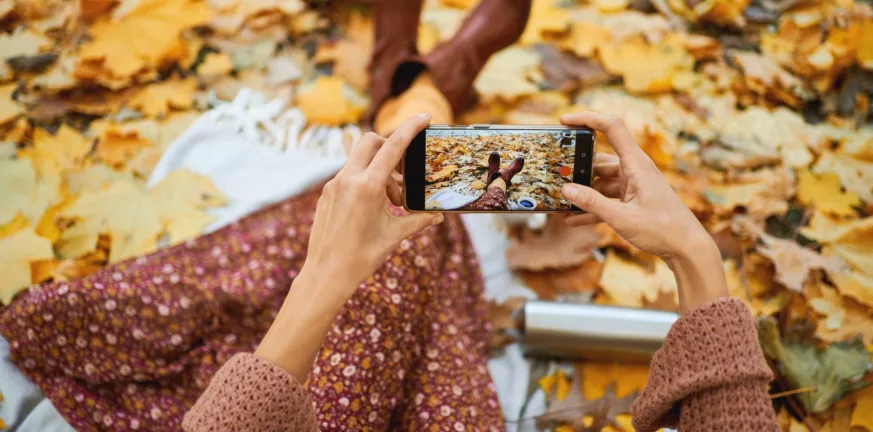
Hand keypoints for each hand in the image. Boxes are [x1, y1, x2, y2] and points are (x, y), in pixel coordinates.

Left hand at [255, 114, 441, 378]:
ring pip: (360, 159)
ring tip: (392, 200)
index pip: (392, 146)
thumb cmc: (362, 256)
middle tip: (405, 171)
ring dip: (379, 169)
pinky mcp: (326, 193)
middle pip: (371, 141)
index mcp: (367, 186)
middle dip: (390, 147)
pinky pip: (349, 174)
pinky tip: (374, 205)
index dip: (410, 128)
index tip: (424, 116)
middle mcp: (348, 179)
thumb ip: (418, 220)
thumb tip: (438, 216)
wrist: (326, 274)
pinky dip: (365, 180)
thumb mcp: (394, 236)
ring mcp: (334, 184)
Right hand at [559, 111, 726, 311]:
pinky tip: (574, 220)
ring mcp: (634, 185)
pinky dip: (593, 206)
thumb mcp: (622, 218)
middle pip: (600, 159)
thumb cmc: (663, 230)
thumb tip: (566, 189)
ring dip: (584, 192)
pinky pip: (608, 198)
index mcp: (636, 164)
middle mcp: (635, 170)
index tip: (564, 120)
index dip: (587, 119)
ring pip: (601, 181)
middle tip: (556, 174)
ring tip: (562, 202)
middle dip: (578, 166)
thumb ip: (593, 203)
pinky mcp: (634, 200)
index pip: (611, 127)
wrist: (688, 249)